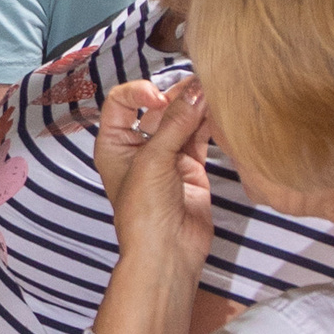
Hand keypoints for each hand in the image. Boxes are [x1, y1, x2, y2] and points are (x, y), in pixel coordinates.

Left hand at [95, 77, 214, 272]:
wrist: (167, 250)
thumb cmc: (144, 211)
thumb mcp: (153, 160)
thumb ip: (176, 123)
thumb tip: (197, 92)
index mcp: (114, 144)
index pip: (121, 103)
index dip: (139, 92)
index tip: (159, 96)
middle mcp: (138, 148)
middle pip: (157, 109)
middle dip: (177, 95)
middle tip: (200, 83)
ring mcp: (166, 157)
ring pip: (181, 121)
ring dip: (196, 106)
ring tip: (214, 90)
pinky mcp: (191, 167)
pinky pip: (200, 136)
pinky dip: (209, 123)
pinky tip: (220, 109)